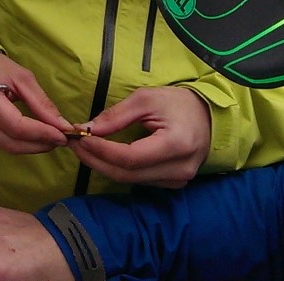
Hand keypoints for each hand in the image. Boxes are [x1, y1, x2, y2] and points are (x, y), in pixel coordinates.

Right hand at [0, 51, 78, 153]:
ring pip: (4, 146)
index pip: (16, 125)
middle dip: (39, 144)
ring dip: (28, 144)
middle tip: (58, 139)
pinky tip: (17, 130)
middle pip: (10, 142)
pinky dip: (12, 140)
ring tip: (42, 133)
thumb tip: (62, 126)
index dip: (42, 134)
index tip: (62, 135)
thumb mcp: (21, 76)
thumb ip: (41, 103)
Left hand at [69, 85, 210, 187]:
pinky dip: (118, 169)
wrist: (209, 117)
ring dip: (103, 166)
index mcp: (176, 144)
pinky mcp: (173, 184)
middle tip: (74, 144)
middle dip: (96, 160)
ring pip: (130, 180)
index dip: (101, 150)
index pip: (130, 157)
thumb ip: (116, 115)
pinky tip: (103, 156)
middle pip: (127, 174)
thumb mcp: (146, 99)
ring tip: (84, 148)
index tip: (80, 137)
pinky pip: (139, 180)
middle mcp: (179, 169)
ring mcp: (178, 180)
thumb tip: (87, 129)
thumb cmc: (178, 103)